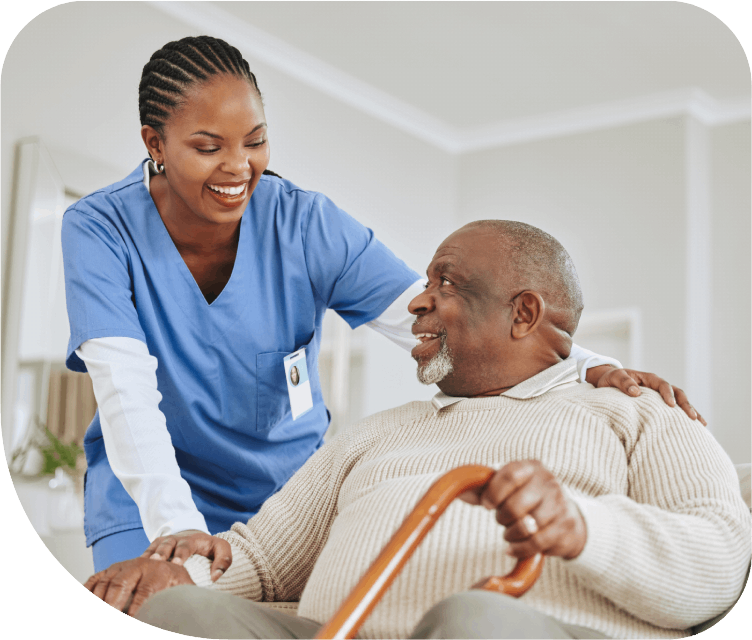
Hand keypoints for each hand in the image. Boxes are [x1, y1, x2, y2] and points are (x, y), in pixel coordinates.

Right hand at [84, 557, 193, 616]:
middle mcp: (138, 565)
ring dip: (99, 598)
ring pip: (105, 582)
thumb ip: (186, 596)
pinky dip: (88, 590)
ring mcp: (121, 566)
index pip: (146, 591)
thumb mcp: (184, 587)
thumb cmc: (175, 583)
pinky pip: (94, 580)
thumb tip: (194, 610)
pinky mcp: (109, 570)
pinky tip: (89, 597)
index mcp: (159, 570)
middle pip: (120, 584)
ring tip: (104, 609)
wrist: (166, 563)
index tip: (134, 618)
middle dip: (112, 604)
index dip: (138, 608)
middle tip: (114, 613)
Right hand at [141, 529, 231, 581]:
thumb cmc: (208, 548)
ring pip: (155, 548)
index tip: (177, 563)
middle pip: (167, 544)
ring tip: (145, 566)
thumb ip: (224, 560)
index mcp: (192, 540)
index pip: (187, 545)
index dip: (181, 554)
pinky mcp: (154, 547)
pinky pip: (145, 553)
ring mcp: (163, 542)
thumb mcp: (221, 548)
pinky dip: (141, 560)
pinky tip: (136, 569)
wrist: (193, 537)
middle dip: (163, 553)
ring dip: (150, 556)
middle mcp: (176, 539)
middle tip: (158, 562)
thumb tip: (215, 577)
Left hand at [460, 460, 586, 559]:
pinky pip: (536, 543)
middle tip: (502, 519)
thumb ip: (482, 487)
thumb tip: (457, 490)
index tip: (486, 505)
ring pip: (527, 527)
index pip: (510, 476)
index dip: (493, 493)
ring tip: (510, 532)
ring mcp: (560, 505)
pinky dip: (520, 548)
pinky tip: (513, 547)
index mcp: (531, 467)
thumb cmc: (526, 497)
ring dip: (511, 534)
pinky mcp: (565, 528)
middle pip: (515, 506)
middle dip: (502, 517)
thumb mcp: (507, 486)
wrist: (565, 515)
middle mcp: (548, 483)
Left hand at [587, 365, 706, 425]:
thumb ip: (623, 383)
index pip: (663, 385)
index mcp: (649, 379)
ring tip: (702, 424)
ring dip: (691, 411)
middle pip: (678, 393)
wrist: (608, 382)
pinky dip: (684, 417)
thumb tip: (636, 392)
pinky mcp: (660, 405)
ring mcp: (661, 396)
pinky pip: (675, 410)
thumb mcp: (614, 378)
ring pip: (680, 402)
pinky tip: (694, 428)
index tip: (671, 406)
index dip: (668, 394)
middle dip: (686, 405)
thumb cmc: (611, 379)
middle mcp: (658, 386)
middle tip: (693, 417)